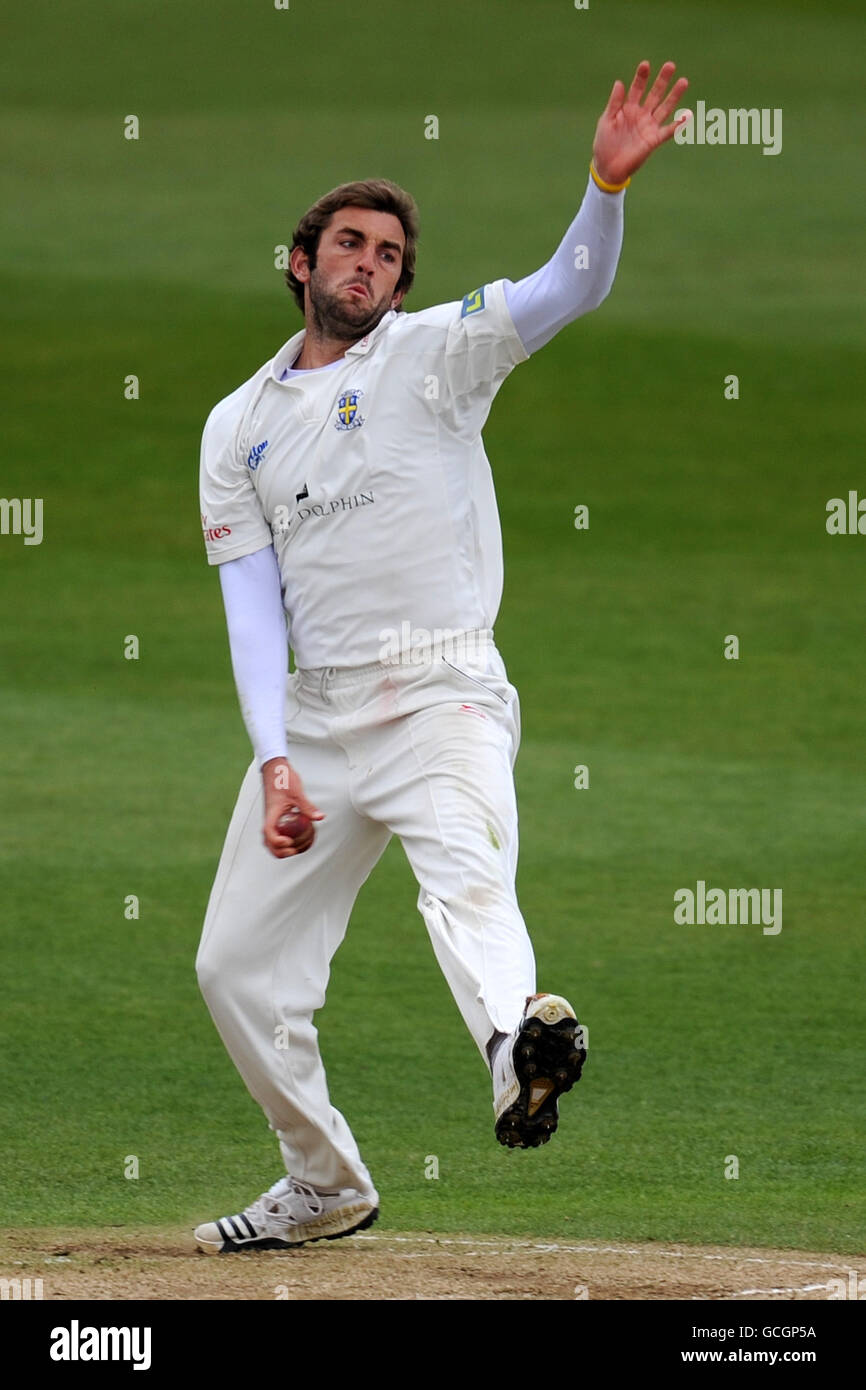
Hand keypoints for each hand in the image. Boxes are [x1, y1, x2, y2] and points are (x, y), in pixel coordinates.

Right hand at [261, 757, 324, 858]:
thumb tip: (320, 817)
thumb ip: (308, 807)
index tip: (289, 842)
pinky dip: (282, 840)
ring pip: (269, 839)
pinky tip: (295, 840)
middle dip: (279, 851)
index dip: (277, 841)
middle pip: (267, 841)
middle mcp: (269, 818)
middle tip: (294, 851)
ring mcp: (270, 818)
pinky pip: (275, 832)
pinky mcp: (274, 816)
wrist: (274, 769)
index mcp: (271, 813)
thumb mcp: (297, 793)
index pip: (269, 832)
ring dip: (279, 848)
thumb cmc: (283, 779)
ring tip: (294, 850)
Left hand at [592, 60, 689, 186]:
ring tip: (683, 81)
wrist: (606, 168)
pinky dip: (678, 124)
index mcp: (628, 108)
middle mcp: (641, 115)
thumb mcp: (606, 120)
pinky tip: (687, 115)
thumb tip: (619, 82)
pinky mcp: (653, 140)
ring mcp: (649, 127)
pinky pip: (668, 131)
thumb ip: (614, 103)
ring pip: (664, 108)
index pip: (637, 89)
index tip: (645, 65)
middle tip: (670, 65)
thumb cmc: (604, 143)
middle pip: (654, 94)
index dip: (641, 77)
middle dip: (662, 81)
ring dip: (674, 96)